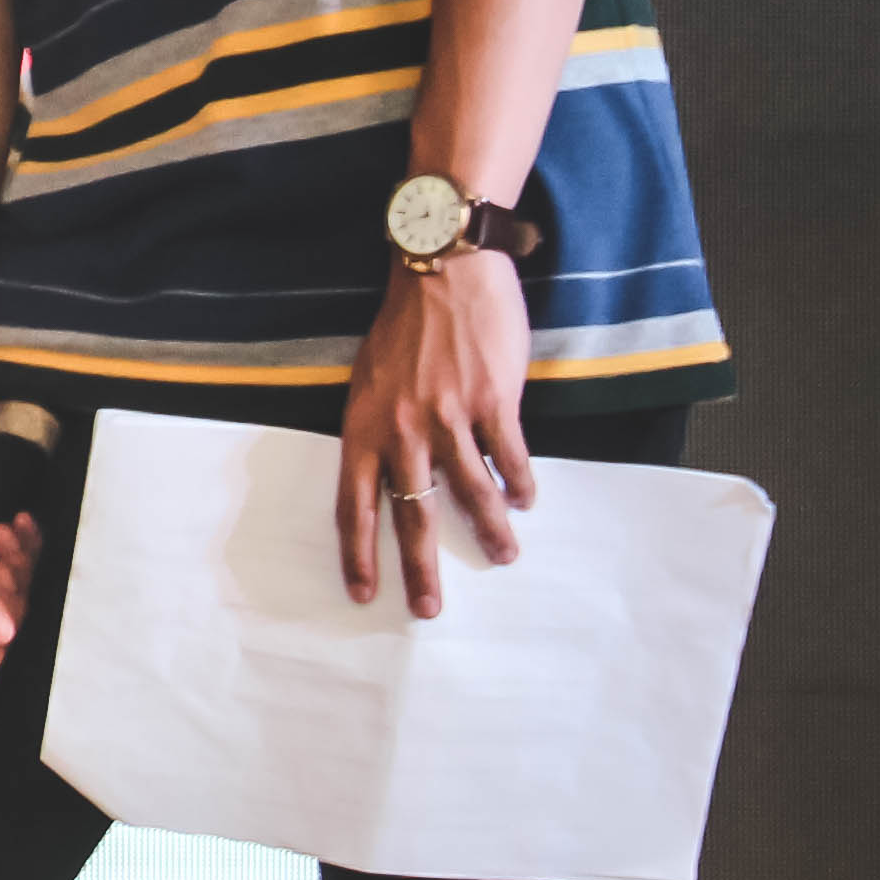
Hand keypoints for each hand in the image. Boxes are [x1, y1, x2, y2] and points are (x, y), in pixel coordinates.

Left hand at [339, 251, 533, 617]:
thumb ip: (379, 432)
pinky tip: (527, 503)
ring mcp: (448, 415)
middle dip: (419, 567)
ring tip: (503, 558)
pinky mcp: (493, 399)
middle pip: (409, 513)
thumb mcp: (370, 383)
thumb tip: (397, 480)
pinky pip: (508, 456)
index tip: (364, 595)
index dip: (358, 554)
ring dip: (488, 531)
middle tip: (429, 609)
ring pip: (469, 492)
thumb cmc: (404, 328)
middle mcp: (400, 429)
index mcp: (362, 427)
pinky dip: (519, 484)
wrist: (442, 270)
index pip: (352, 505)